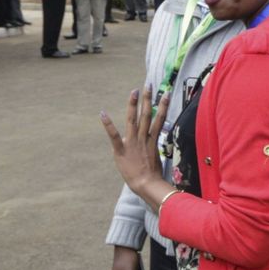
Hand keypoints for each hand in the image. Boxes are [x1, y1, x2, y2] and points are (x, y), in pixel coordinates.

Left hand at [101, 86, 173, 204]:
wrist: (147, 184)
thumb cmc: (152, 176)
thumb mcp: (154, 158)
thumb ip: (150, 148)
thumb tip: (150, 144)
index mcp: (152, 140)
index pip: (159, 119)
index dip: (162, 106)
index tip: (165, 94)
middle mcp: (143, 138)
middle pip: (147, 114)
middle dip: (148, 99)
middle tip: (148, 85)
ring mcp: (133, 143)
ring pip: (134, 120)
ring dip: (134, 105)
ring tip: (135, 91)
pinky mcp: (121, 150)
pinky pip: (114, 135)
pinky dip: (108, 124)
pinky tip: (103, 113)